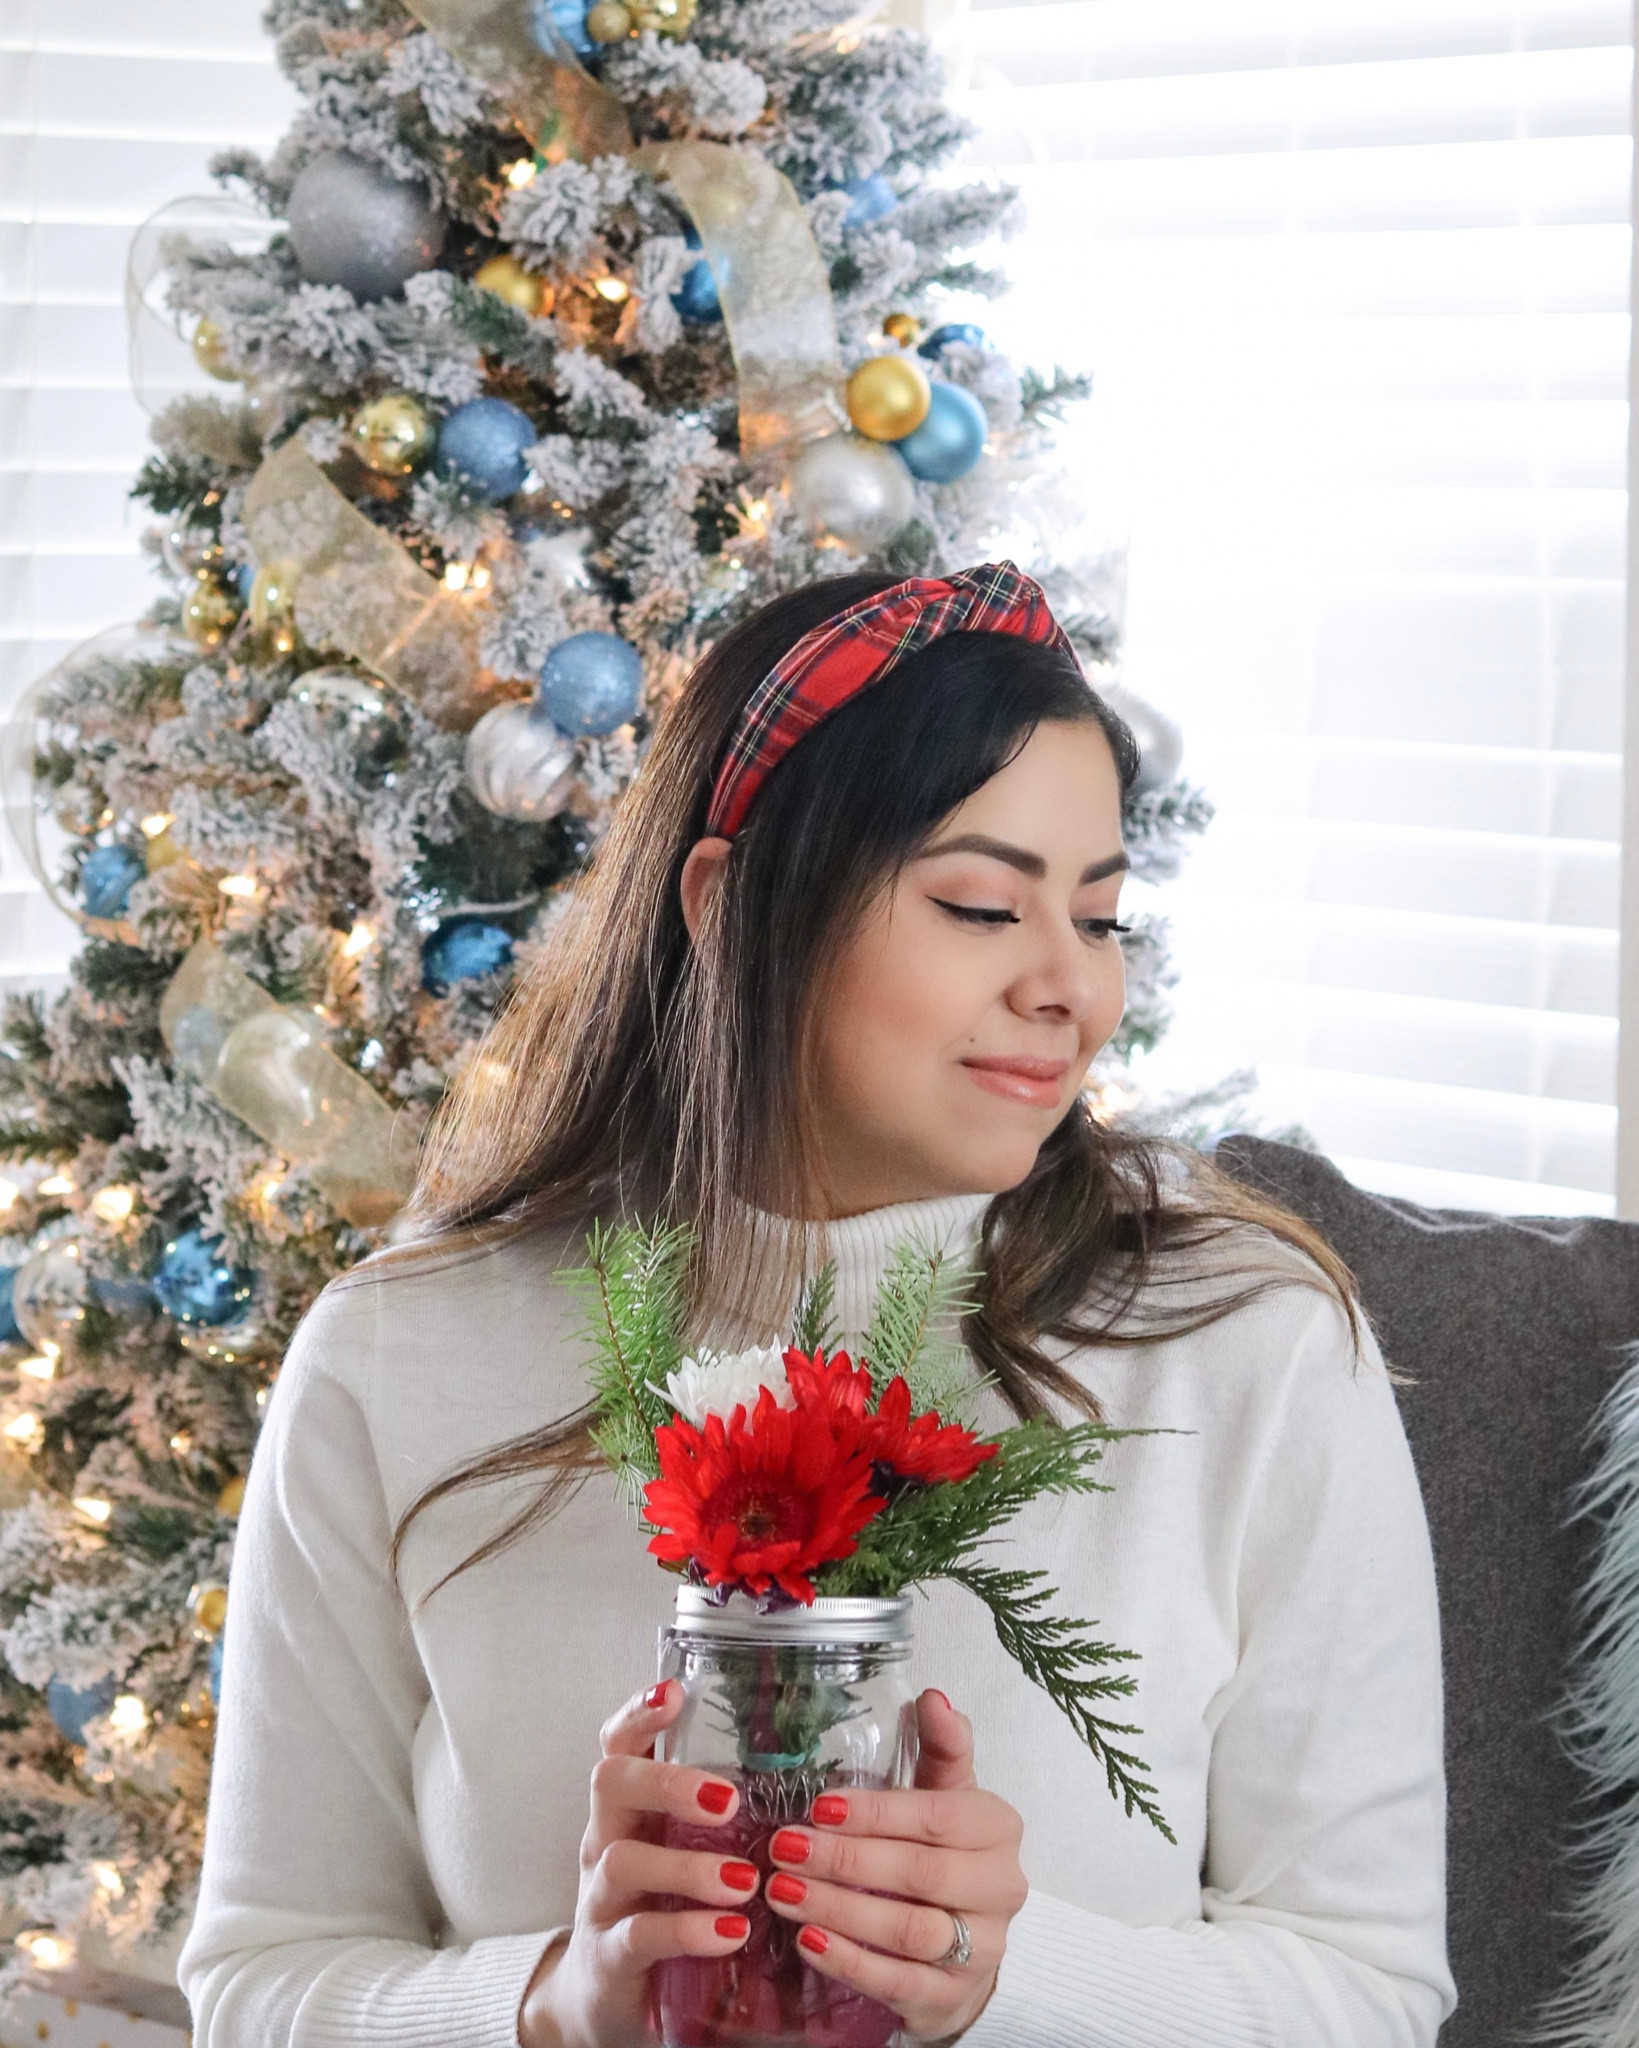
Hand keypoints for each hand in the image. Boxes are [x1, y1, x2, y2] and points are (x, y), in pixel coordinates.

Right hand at [517, 1680, 754, 2047]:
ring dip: (687, 1867)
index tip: (673, 1692)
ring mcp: (601, 1899)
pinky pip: (639, 1935)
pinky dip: (686, 1930)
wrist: (605, 1997)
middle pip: (611, 1784)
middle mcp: (606, 1840)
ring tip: (743, 1880)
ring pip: (624, 1861)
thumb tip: (812, 1770)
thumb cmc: (660, 1905)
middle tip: (728, 1800)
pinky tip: (730, 1932)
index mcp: (629, 1808)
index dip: (638, 1714)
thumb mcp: (682, 1851)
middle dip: (666, 1782)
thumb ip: (721, 1815)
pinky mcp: (608, 1956)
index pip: (621, 1744)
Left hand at [761, 1690, 1025, 2042]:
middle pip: (919, 1875)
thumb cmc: (945, 1853)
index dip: (876, 1813)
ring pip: (908, 1931)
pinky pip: (897, 1982)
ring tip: (783, 1891)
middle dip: (846, 1861)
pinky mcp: (952, 1997)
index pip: (936, 1817)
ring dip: (839, 1911)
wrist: (969, 1943)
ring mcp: (982, 1949)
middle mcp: (1000, 1888)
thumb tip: (933, 1697)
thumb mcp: (947, 1796)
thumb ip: (941, 1747)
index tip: (819, 1806)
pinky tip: (807, 1940)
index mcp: (997, 1828)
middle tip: (785, 1848)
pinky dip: (849, 1962)